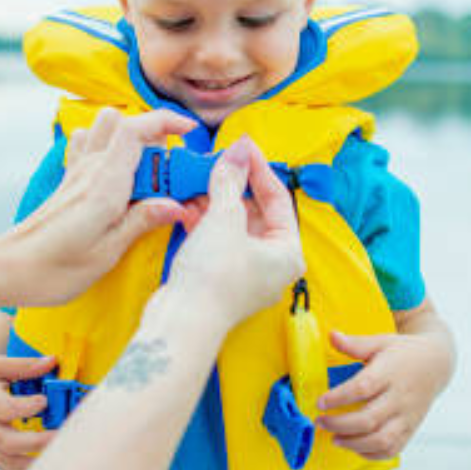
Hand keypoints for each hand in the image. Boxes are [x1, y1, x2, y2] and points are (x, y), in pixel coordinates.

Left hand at [0, 109, 197, 307]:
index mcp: (104, 185)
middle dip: (155, 135)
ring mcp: (77, 171)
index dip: (166, 121)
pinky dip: (107, 146)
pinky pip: (88, 144)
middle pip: (124, 122)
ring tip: (147, 172)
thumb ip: (142, 222)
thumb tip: (178, 205)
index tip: (190, 133)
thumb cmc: (54, 269)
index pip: (136, 129)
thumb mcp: (106, 254)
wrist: (9, 269)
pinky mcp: (69, 180)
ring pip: (106, 127)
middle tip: (171, 172)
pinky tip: (117, 174)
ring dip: (131, 137)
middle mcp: (90, 170)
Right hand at [0, 352, 57, 469]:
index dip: (26, 407)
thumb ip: (24, 365)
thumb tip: (52, 361)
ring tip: (59, 457)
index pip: (5, 409)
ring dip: (34, 465)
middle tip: (60, 435)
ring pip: (8, 463)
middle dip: (36, 442)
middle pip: (8, 443)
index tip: (44, 399)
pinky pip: (7, 469)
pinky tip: (47, 469)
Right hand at [163, 137, 304, 331]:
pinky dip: (205, 222)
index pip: (278, 198)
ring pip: (234, 225)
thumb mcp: (224, 218)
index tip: (241, 146)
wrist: (182, 323)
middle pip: (256, 211)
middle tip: (217, 161)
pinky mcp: (221, 278)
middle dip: (233, 185)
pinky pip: (217, 240)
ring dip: (216, 201)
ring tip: (198, 181)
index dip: (258, 168)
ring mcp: (246, 273)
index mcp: (288, 252)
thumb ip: (230, 181)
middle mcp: (273, 264)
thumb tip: (238, 151)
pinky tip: (188, 207)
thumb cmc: (214, 276)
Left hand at [315, 328, 448, 459]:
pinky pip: (393, 449)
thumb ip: (355, 344)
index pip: (363, 388)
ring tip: (334, 438)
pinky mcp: (411, 429)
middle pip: (369, 419)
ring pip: (382, 440)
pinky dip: (371, 454)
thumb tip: (331, 335)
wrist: (436, 364)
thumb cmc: (402, 352)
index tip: (320, 402)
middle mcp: (400, 398)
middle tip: (320, 422)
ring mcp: (407, 417)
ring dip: (354, 443)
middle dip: (340, 425)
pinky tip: (354, 446)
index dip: (339, 397)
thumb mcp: (380, 342)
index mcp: (390, 373)